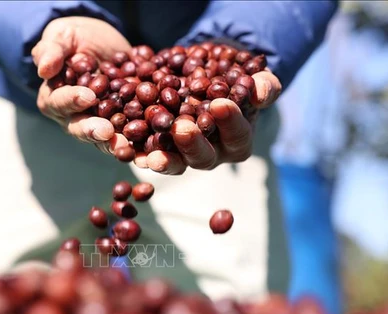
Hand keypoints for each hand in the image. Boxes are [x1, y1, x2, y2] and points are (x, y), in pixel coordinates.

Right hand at [32, 17, 131, 151]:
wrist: (103, 42)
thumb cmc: (75, 38)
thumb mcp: (62, 36)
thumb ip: (51, 50)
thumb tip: (43, 69)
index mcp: (54, 98)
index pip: (60, 102)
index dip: (72, 100)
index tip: (88, 96)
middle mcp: (74, 117)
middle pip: (81, 128)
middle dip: (94, 131)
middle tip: (107, 132)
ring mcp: (99, 123)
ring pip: (105, 139)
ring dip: (116, 145)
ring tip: (128, 148)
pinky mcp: (122, 123)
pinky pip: (129, 137)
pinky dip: (138, 144)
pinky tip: (149, 150)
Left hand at [133, 70, 281, 174]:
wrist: (205, 75)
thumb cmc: (233, 78)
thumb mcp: (252, 78)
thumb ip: (263, 85)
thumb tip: (260, 92)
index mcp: (236, 141)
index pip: (236, 136)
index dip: (230, 122)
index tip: (221, 103)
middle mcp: (210, 154)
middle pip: (202, 157)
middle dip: (192, 144)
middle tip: (182, 128)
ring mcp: (182, 154)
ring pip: (173, 162)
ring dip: (162, 160)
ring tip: (151, 157)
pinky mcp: (156, 148)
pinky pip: (145, 154)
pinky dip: (135, 153)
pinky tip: (124, 148)